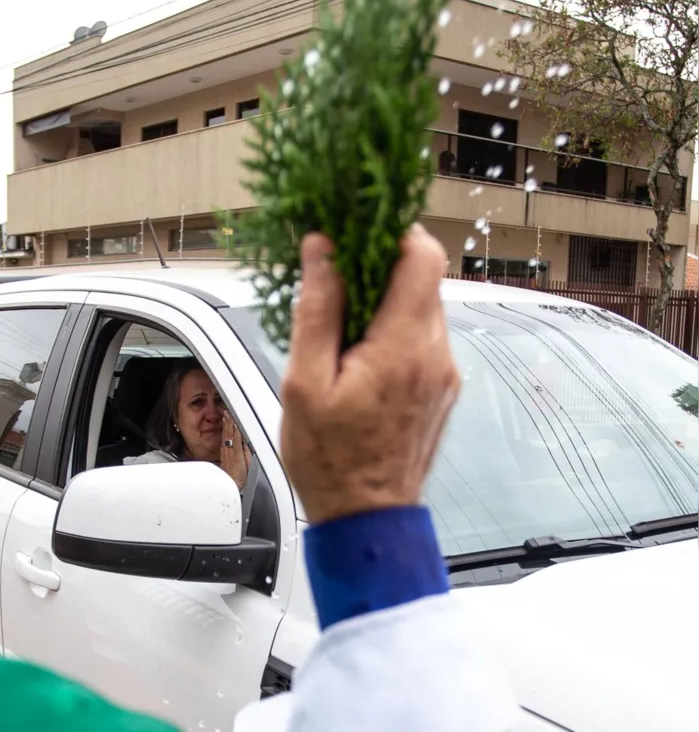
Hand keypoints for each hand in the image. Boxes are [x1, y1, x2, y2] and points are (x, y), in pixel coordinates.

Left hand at [219, 411, 249, 490]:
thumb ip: (247, 450)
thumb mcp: (249, 464)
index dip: (235, 423)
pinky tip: (224, 430)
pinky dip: (224, 432)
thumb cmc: (241, 477)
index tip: (234, 414)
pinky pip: (224, 440)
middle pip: (229, 432)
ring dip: (225, 424)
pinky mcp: (224, 455)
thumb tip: (246, 439)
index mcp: (237, 450)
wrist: (229, 485)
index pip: (236, 433)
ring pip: (225, 435)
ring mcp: (225, 451)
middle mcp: (229, 449)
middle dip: (228, 420)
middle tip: (227, 410)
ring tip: (225, 415)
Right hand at [280, 224, 459, 524]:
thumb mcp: (305, 382)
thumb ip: (318, 311)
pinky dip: (393, 328)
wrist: (367, 519)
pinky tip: (357, 353)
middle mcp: (435, 354)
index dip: (392, 230)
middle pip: (423, 278)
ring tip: (340, 323)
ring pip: (422, 306)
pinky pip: (422, 336)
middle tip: (335, 275)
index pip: (422, 257)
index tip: (357, 230)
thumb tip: (322, 251)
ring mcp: (443, 372)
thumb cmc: (331, 460)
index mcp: (402, 347)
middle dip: (380, 266)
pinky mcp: (440, 387)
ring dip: (384, 299)